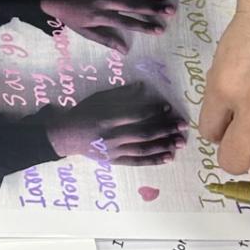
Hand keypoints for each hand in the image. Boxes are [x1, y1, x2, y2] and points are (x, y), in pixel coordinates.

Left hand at [38, 0, 175, 50]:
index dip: (144, 26)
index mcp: (100, 16)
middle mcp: (105, 1)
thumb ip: (106, 40)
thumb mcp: (86, 33)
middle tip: (170, 10)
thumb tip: (125, 51)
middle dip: (152, 8)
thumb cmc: (72, 18)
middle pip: (132, 5)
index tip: (160, 30)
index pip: (127, 23)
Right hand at [44, 86, 187, 164]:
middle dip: (166, 128)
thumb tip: (143, 86)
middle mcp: (112, 137)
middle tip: (182, 125)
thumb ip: (120, 95)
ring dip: (164, 145)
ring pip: (144, 149)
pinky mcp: (115, 161)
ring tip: (181, 141)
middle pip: (144, 133)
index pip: (136, 115)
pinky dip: (153, 160)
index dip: (154, 111)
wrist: (66, 136)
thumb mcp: (99, 99)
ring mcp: (114, 151)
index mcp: (108, 119)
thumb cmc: (84, 113)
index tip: (168, 107)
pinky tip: (168, 157)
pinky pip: (137, 162)